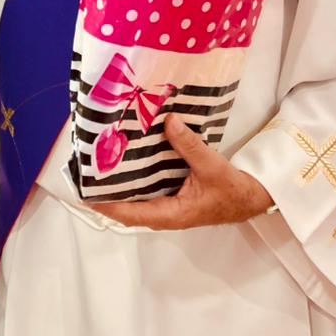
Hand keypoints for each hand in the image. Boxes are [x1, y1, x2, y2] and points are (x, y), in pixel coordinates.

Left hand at [91, 116, 273, 229]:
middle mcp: (163, 213)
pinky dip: (133, 175)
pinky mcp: (170, 195)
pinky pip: (145, 188)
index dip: (107, 204)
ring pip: (134, 198)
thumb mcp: (211, 166)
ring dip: (117, 183)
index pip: (130, 213)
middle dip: (105, 192)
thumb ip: (189, 145)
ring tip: (99, 161)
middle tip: (86, 170)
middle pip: (126, 207)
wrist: (249, 198)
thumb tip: (169, 121)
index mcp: (170, 214)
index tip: (85, 193)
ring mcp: (165, 205)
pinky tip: (126, 157)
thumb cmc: (231, 190)